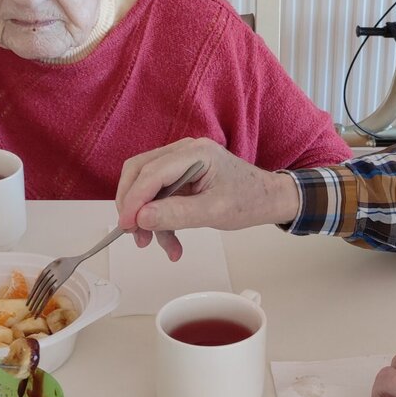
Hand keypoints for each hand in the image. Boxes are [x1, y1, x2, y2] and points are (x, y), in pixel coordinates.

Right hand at [115, 139, 302, 260]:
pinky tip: (171, 243)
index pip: (152, 173)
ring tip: (158, 245)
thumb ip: (177, 214)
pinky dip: (160, 219)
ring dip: (148, 218)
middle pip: (140, 173)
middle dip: (134, 206)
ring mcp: (181, 162)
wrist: (269, 199)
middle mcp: (184, 151)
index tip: (127, 226)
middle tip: (135, 235)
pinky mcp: (181, 176)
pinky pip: (159, 196)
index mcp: (195, 153)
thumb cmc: (250, 201)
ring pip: (146, 187)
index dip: (134, 200)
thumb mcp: (214, 212)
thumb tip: (141, 218)